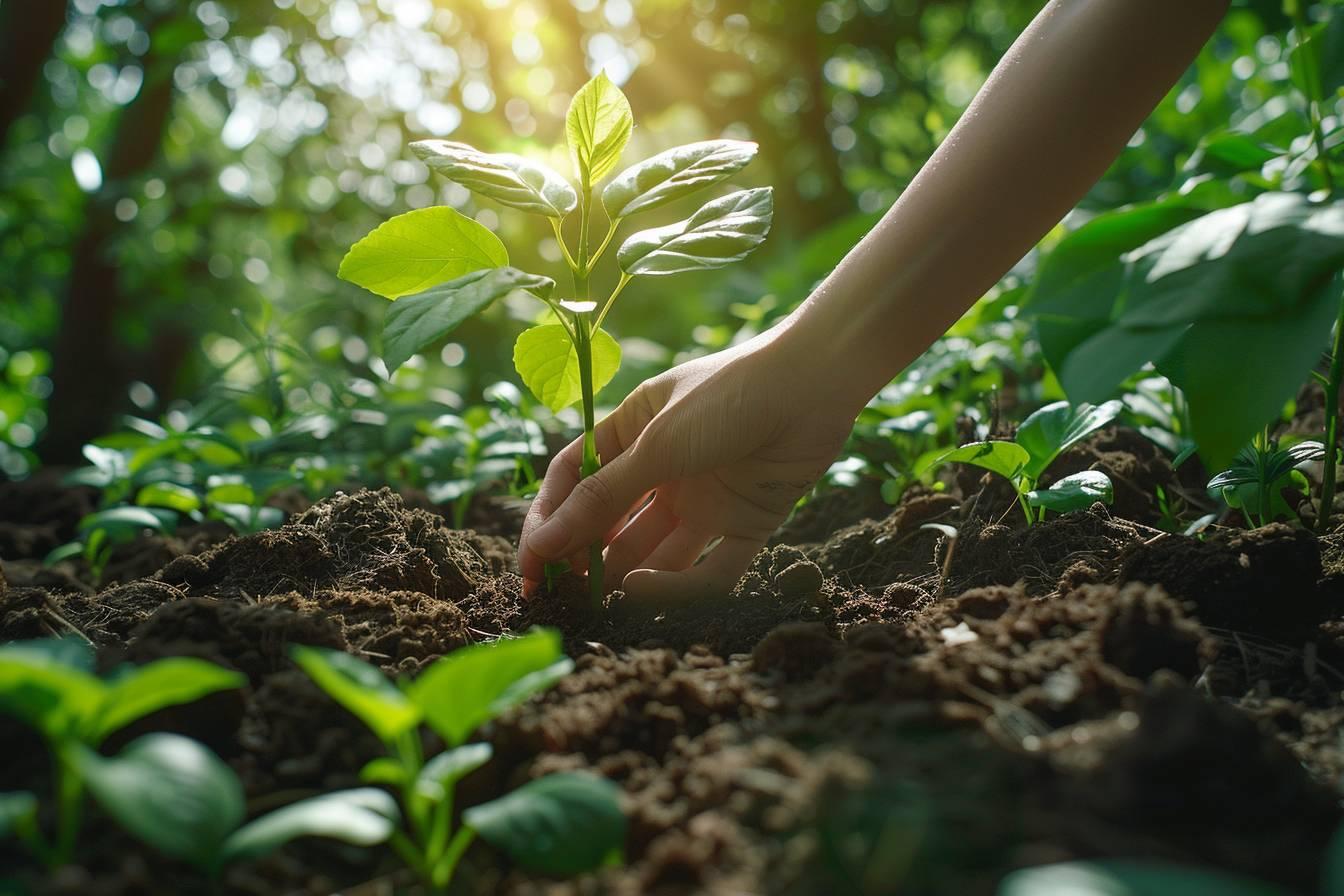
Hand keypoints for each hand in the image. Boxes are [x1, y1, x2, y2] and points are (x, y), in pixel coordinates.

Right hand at [518, 322, 861, 600]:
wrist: (817, 384)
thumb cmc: (729, 396)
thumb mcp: (656, 445)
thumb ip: (601, 498)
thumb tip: (544, 543)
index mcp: (633, 431)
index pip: (574, 480)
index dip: (549, 521)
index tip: (531, 564)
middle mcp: (665, 467)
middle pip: (611, 522)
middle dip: (586, 557)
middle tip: (563, 595)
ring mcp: (705, 496)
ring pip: (657, 550)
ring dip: (628, 575)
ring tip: (604, 598)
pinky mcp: (746, 523)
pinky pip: (709, 567)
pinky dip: (680, 585)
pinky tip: (646, 589)